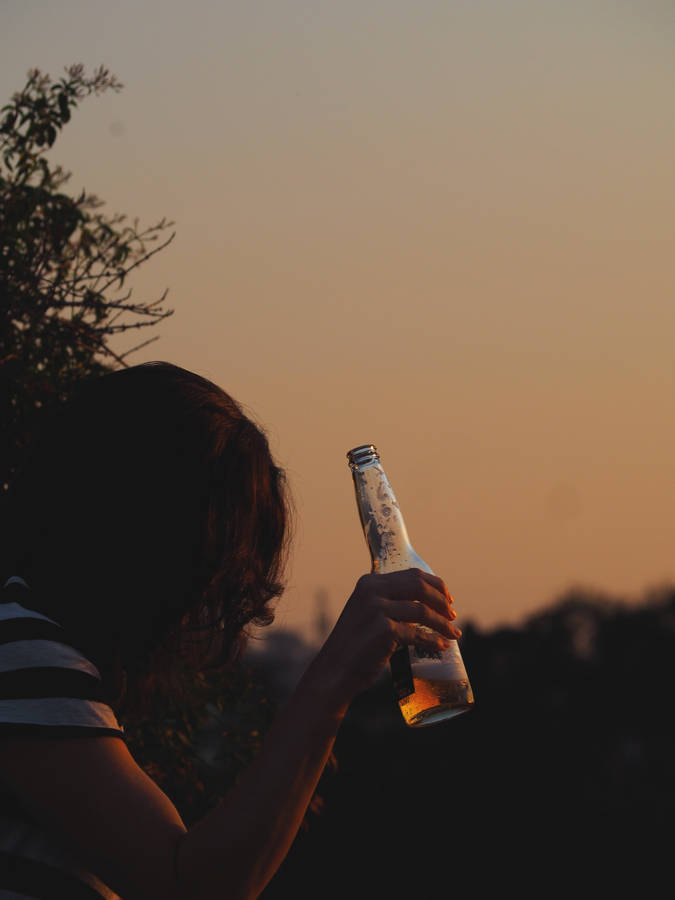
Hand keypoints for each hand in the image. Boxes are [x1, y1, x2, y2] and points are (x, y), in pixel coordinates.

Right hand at [303, 569, 461, 709]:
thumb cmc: (354, 646)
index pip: (411, 575)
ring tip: (453, 633)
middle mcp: (372, 591)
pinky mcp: (383, 630)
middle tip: (453, 615)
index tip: (448, 598)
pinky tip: (441, 647)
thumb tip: (424, 606)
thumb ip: (387, 604)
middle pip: (420, 587)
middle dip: (442, 601)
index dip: (435, 585)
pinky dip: (433, 641)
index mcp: (369, 582)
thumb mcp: (366, 614)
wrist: (334, 671)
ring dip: (442, 623)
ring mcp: (377, 609)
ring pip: (422, 610)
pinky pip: (417, 634)